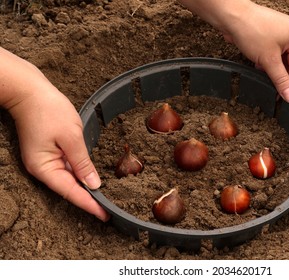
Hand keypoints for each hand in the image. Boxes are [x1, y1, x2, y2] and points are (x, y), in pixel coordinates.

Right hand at [1, 48, 109, 220]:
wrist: (29, 92)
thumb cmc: (48, 110)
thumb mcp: (71, 136)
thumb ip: (82, 162)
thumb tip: (93, 184)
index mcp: (44, 168)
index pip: (71, 192)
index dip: (89, 204)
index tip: (105, 215)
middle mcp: (42, 169)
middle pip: (69, 189)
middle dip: (89, 200)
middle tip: (109, 211)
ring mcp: (45, 162)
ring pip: (69, 180)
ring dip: (85, 189)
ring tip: (104, 199)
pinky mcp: (49, 154)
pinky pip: (67, 169)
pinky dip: (80, 175)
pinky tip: (92, 180)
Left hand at [178, 0, 288, 101]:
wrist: (231, 17)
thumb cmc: (252, 30)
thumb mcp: (269, 60)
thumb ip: (280, 79)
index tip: (287, 97)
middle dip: (280, 75)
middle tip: (275, 92)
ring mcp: (280, 33)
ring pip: (279, 59)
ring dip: (271, 69)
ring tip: (264, 77)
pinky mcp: (268, 35)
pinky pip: (271, 54)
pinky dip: (265, 62)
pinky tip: (258, 66)